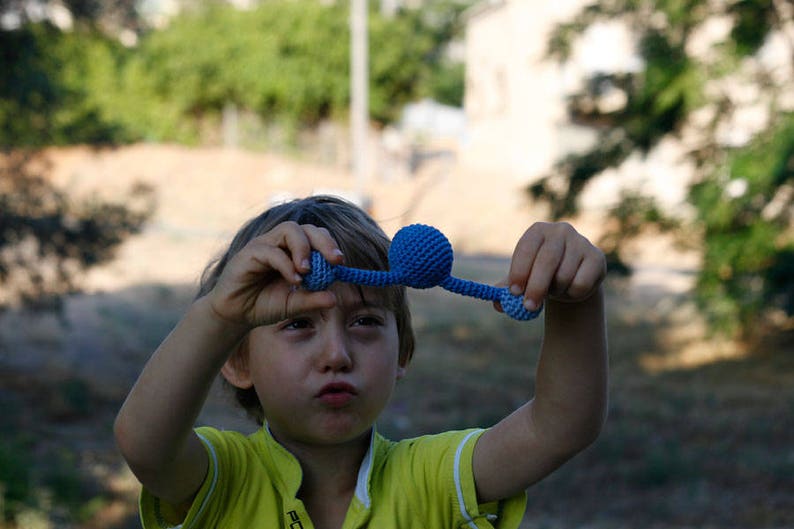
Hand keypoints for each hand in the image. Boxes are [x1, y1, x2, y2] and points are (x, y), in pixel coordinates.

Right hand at [205, 221, 344, 327]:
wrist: (236, 314)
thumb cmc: (264, 304)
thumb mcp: (294, 305)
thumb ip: (313, 300)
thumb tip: (335, 298)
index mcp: (293, 250)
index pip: (316, 236)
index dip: (330, 245)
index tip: (341, 263)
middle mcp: (279, 243)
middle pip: (305, 228)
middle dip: (323, 242)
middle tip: (335, 261)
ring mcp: (264, 245)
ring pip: (289, 230)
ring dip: (303, 248)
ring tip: (308, 271)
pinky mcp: (249, 253)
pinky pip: (271, 251)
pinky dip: (286, 264)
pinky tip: (294, 281)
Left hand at [502, 222, 605, 311]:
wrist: (572, 277)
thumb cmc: (541, 276)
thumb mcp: (523, 279)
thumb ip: (507, 290)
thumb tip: (498, 304)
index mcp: (537, 231)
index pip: (526, 248)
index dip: (519, 271)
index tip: (514, 292)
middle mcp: (560, 231)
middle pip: (547, 261)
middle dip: (536, 287)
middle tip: (528, 306)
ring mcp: (581, 242)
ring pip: (564, 275)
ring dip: (556, 291)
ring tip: (554, 290)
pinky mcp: (596, 257)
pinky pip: (581, 283)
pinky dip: (572, 294)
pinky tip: (571, 289)